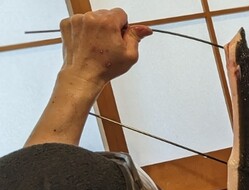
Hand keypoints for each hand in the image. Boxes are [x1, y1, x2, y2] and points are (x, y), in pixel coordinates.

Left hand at [25, 9, 150, 146]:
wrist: (80, 79)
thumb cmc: (105, 70)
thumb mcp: (130, 56)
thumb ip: (137, 38)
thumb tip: (146, 29)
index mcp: (107, 21)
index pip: (121, 14)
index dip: (123, 29)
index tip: (120, 42)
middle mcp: (90, 17)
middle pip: (106, 16)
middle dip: (110, 30)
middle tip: (109, 50)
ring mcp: (76, 21)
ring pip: (93, 20)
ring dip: (96, 32)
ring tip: (97, 52)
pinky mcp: (66, 26)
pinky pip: (80, 24)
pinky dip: (84, 34)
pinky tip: (86, 49)